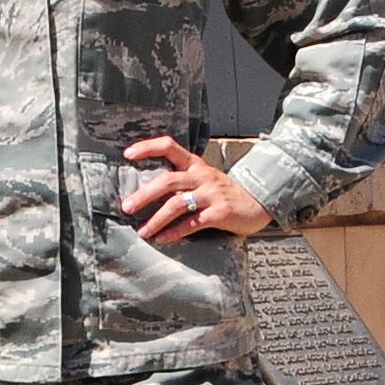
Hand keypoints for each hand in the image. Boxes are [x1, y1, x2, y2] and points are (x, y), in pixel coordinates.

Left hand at [122, 136, 272, 245]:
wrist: (259, 203)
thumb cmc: (223, 192)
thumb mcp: (203, 178)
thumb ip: (181, 179)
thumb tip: (146, 190)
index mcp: (195, 164)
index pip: (169, 146)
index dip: (147, 147)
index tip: (127, 154)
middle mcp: (202, 176)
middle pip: (168, 181)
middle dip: (144, 194)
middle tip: (126, 207)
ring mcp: (212, 194)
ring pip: (177, 203)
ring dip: (156, 218)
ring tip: (142, 231)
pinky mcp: (220, 213)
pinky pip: (192, 223)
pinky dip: (174, 232)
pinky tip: (162, 239)